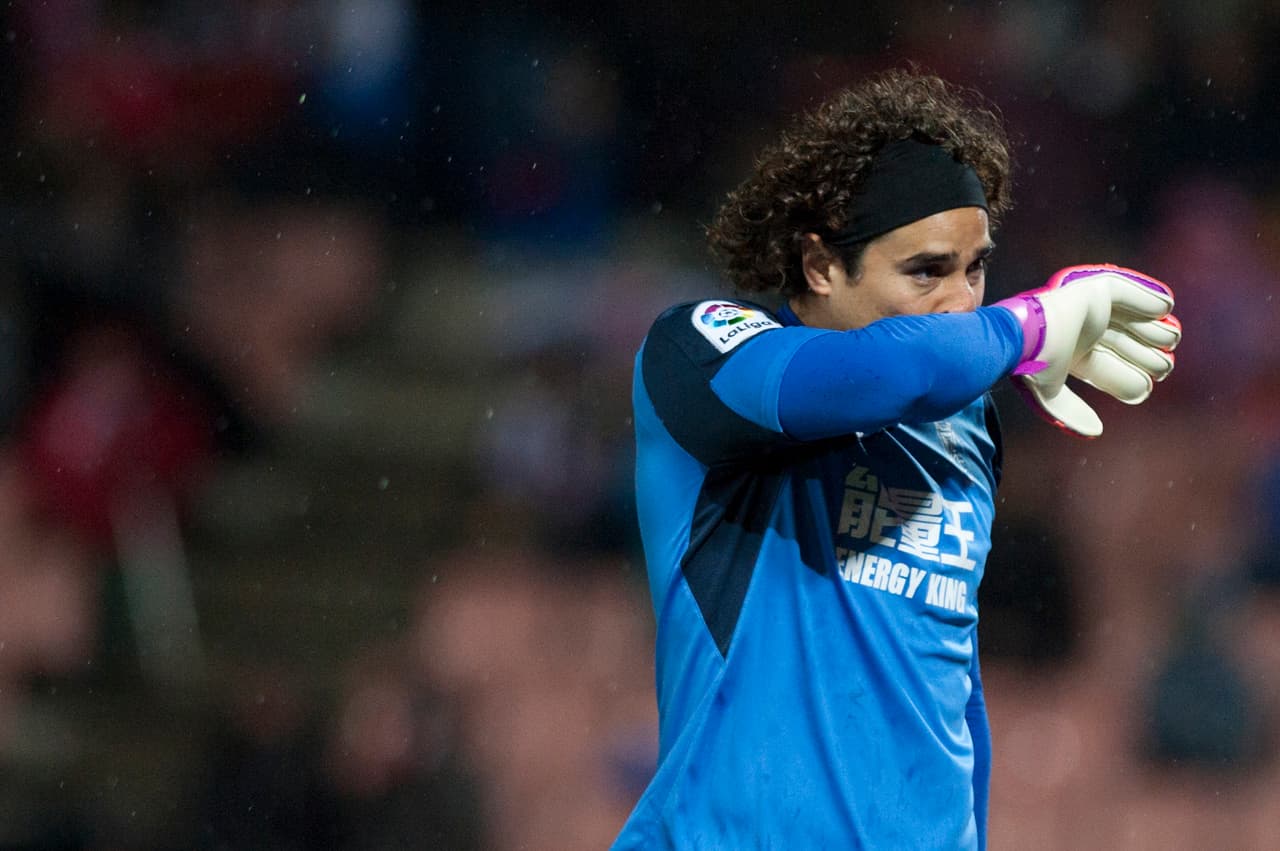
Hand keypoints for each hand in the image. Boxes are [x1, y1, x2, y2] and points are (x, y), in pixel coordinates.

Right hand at [995, 265, 1180, 437]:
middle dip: (1149, 356)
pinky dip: (1150, 300)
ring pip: (1132, 321)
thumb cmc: (1035, 364)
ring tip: (1170, 339)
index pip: (1109, 368)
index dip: (1130, 378)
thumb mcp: (1050, 396)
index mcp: (1074, 356)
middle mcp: (1083, 333)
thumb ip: (1071, 412)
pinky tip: (1165, 310)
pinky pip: (1130, 293)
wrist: (1028, 334)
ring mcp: (1091, 310)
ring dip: (1155, 330)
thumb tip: (1095, 431)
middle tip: (1164, 367)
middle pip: (1126, 345)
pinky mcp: (1096, 289)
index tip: (1147, 387)